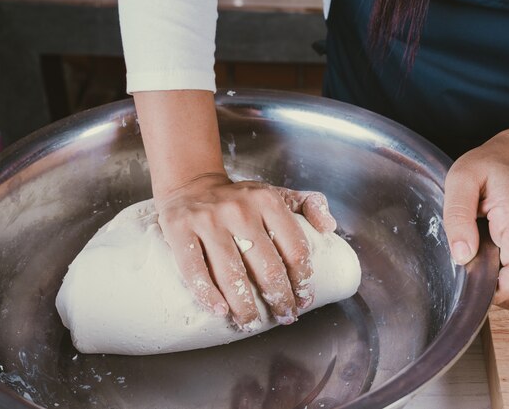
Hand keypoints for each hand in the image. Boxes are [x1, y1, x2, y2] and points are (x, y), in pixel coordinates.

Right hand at [156, 172, 336, 329]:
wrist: (191, 184)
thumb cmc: (241, 200)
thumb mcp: (277, 194)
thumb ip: (310, 204)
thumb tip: (329, 228)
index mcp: (268, 200)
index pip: (294, 248)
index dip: (303, 280)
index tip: (304, 299)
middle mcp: (239, 209)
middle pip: (267, 267)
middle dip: (280, 299)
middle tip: (284, 316)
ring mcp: (208, 220)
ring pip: (232, 273)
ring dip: (245, 306)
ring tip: (251, 323)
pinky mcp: (179, 230)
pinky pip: (194, 269)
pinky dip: (207, 294)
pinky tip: (220, 311)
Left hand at [443, 134, 508, 308]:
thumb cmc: (488, 166)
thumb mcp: (462, 179)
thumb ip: (459, 215)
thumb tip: (462, 255)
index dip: (496, 290)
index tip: (468, 283)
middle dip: (488, 291)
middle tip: (460, 269)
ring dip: (487, 284)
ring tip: (465, 257)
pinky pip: (506, 275)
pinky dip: (489, 274)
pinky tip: (472, 254)